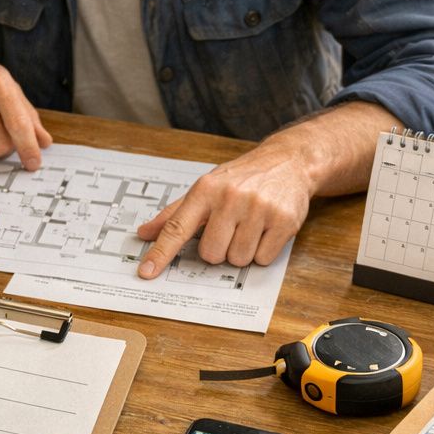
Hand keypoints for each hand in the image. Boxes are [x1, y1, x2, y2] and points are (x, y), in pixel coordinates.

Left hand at [135, 142, 312, 276]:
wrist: (289, 162)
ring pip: (237, 259)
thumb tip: (145, 233)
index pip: (177, 227)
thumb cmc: (242, 178)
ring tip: (250, 227)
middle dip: (219, 249)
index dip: (161, 252)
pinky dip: (262, 251)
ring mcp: (259, 209)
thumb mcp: (206, 187)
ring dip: (242, 251)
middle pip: (211, 254)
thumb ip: (175, 214)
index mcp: (206, 190)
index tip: (147, 271)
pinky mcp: (284, 221)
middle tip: (230, 229)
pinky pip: (262, 259)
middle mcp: (231, 198)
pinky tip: (266, 229)